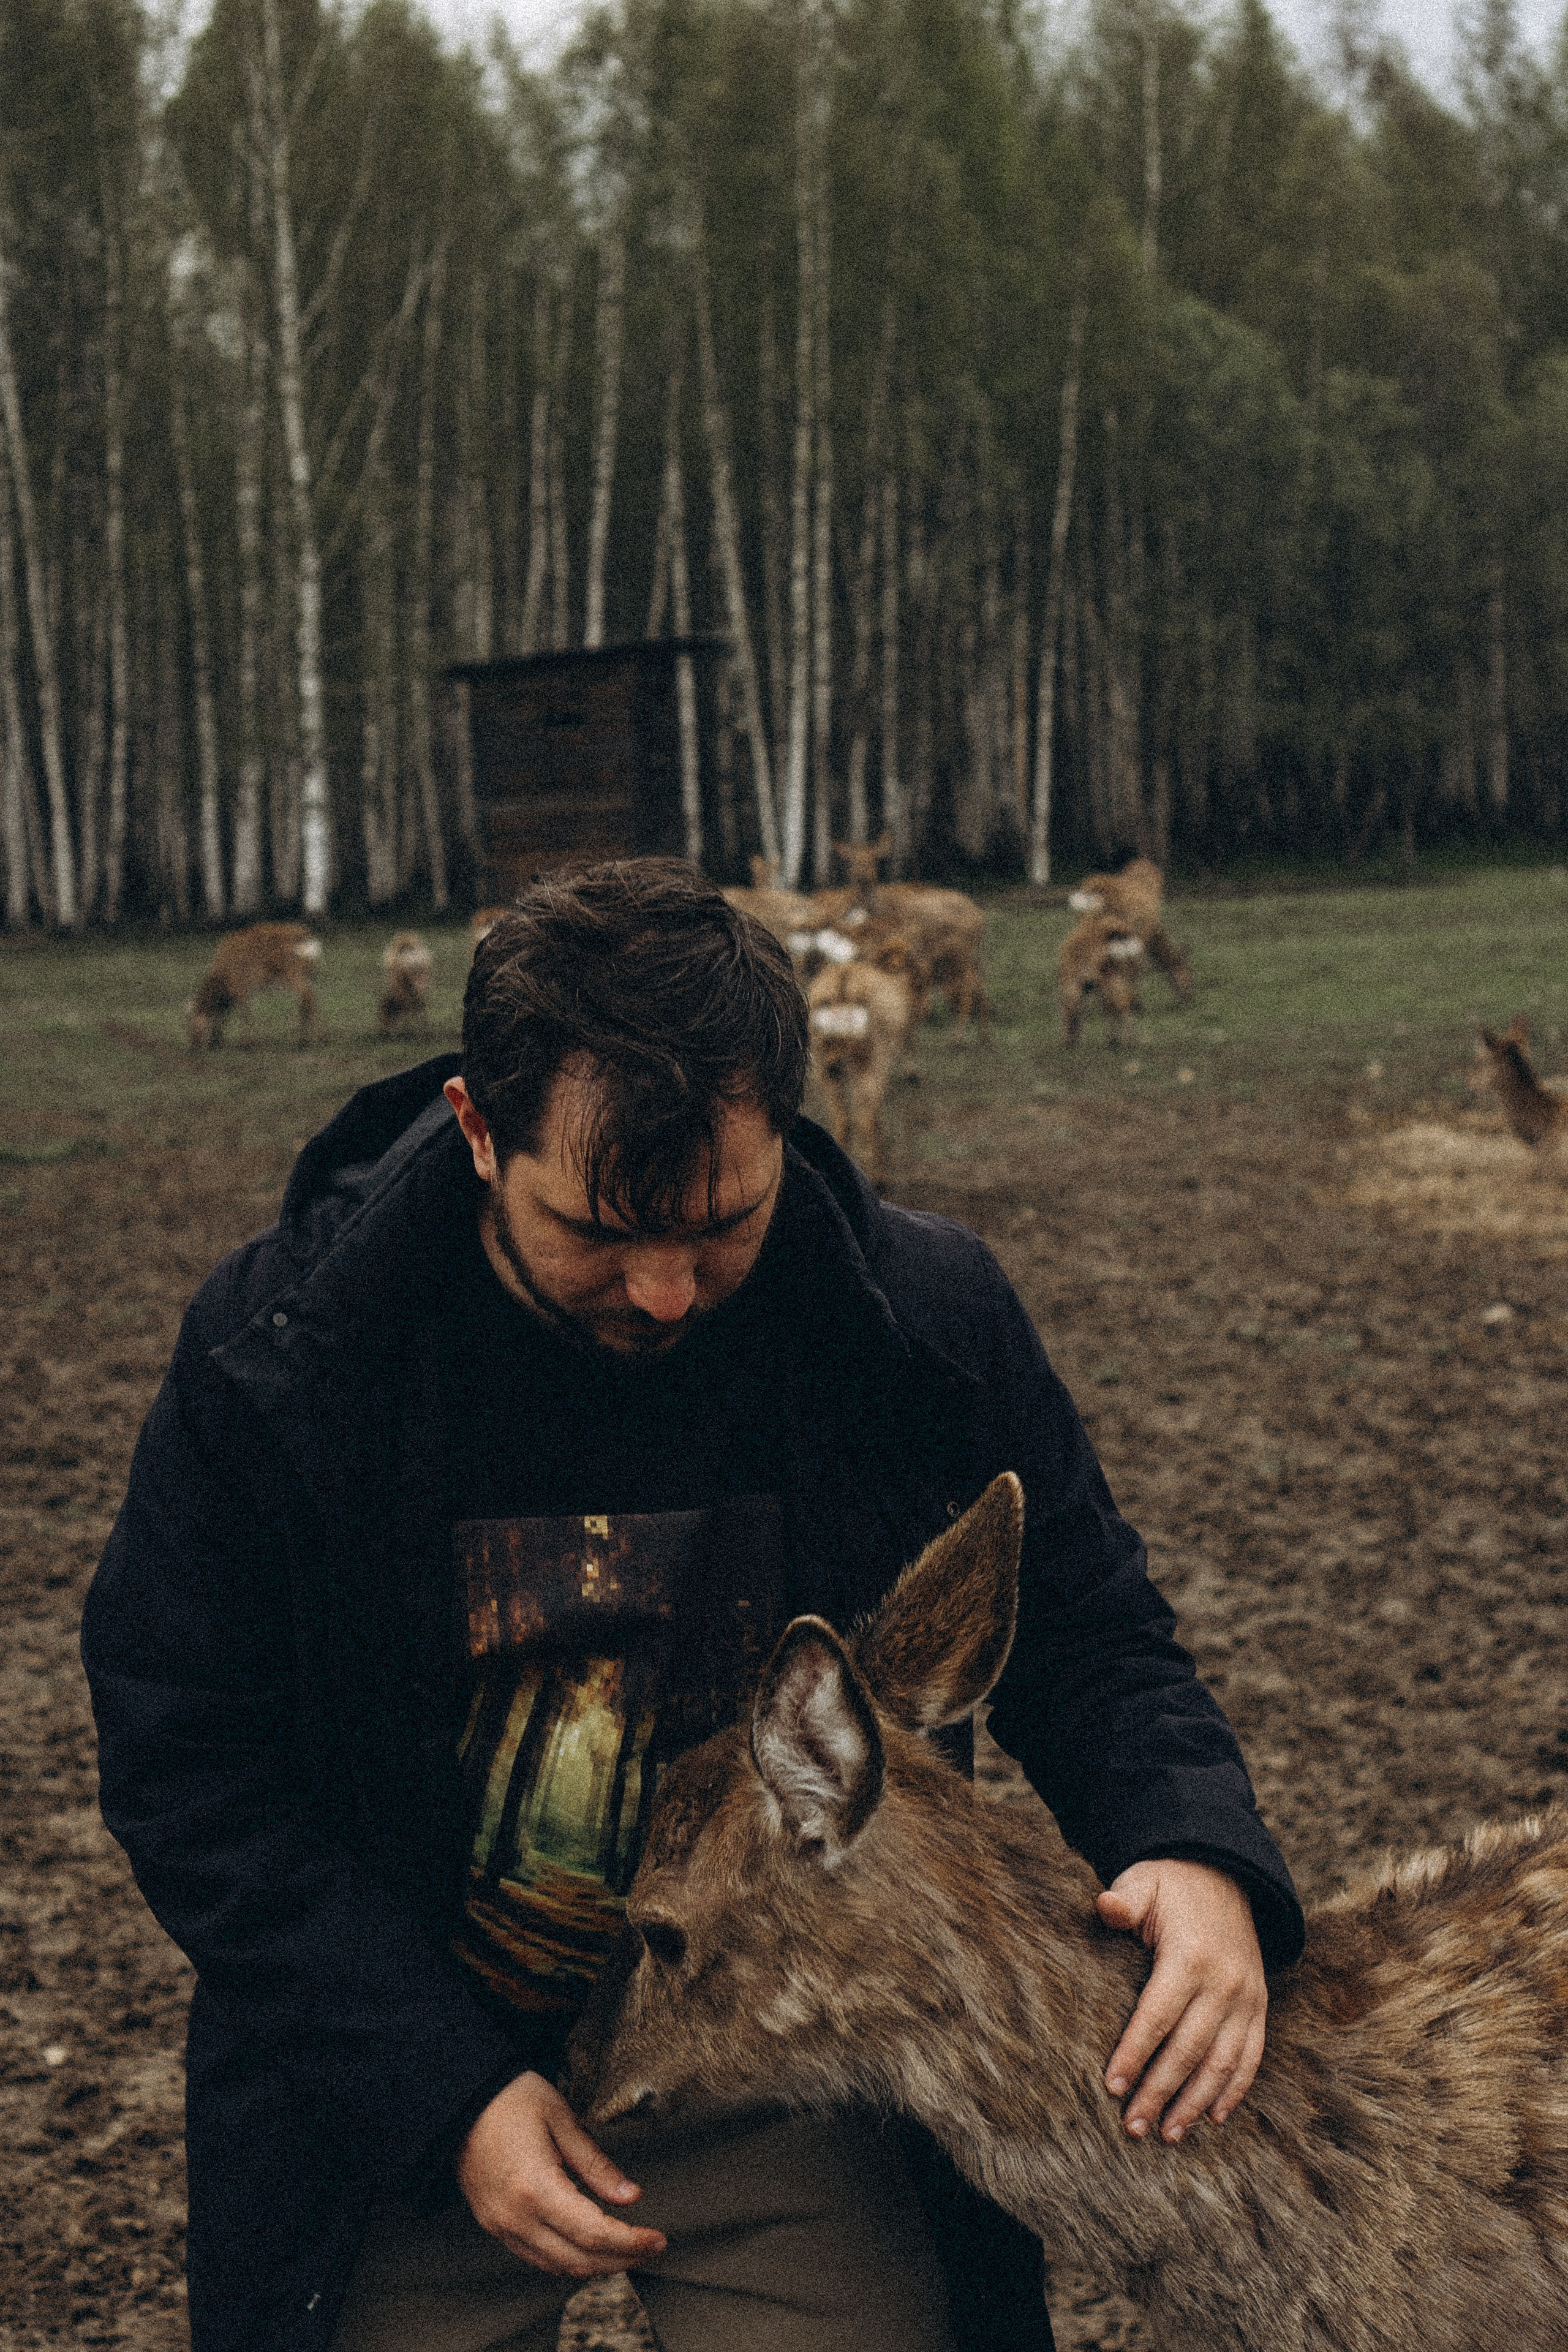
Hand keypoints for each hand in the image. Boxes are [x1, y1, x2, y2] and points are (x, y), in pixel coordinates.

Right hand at [456, 2071, 667, 2278]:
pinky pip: (536, 2258)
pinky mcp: (495, 2225)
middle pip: (578, 2260)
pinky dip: (567, 2260)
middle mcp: (516, 2217)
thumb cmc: (511, 2099)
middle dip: (621, 2259)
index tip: (658, 2239)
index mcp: (536, 2188)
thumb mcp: (562, 2120)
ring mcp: (501, 2226)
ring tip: (626, 2249)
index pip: (593, 2234)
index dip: (631, 2242)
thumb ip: (597, 2165)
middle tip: (650, 2247)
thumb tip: (631, 2196)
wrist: (460, 2100)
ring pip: (557, 2267)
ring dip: (596, 2266)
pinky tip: (588, 2246)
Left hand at [1096, 1859, 1266, 2144]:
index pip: (1157, 2016)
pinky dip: (1235, 2090)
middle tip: (1133, 2127)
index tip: (1111, 2086)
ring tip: (1168, 2134)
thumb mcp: (1144, 1881)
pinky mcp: (1259, 2006)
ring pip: (1222, 2062)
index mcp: (1190, 1956)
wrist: (1223, 1875)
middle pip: (1189, 2049)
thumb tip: (1105, 1907)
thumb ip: (1125, 1898)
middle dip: (1160, 2092)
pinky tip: (1213, 2117)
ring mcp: (1247, 1998)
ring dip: (1195, 2102)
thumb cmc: (1169, 1885)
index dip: (1134, 2053)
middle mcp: (1224, 1983)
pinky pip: (1251, 2055)